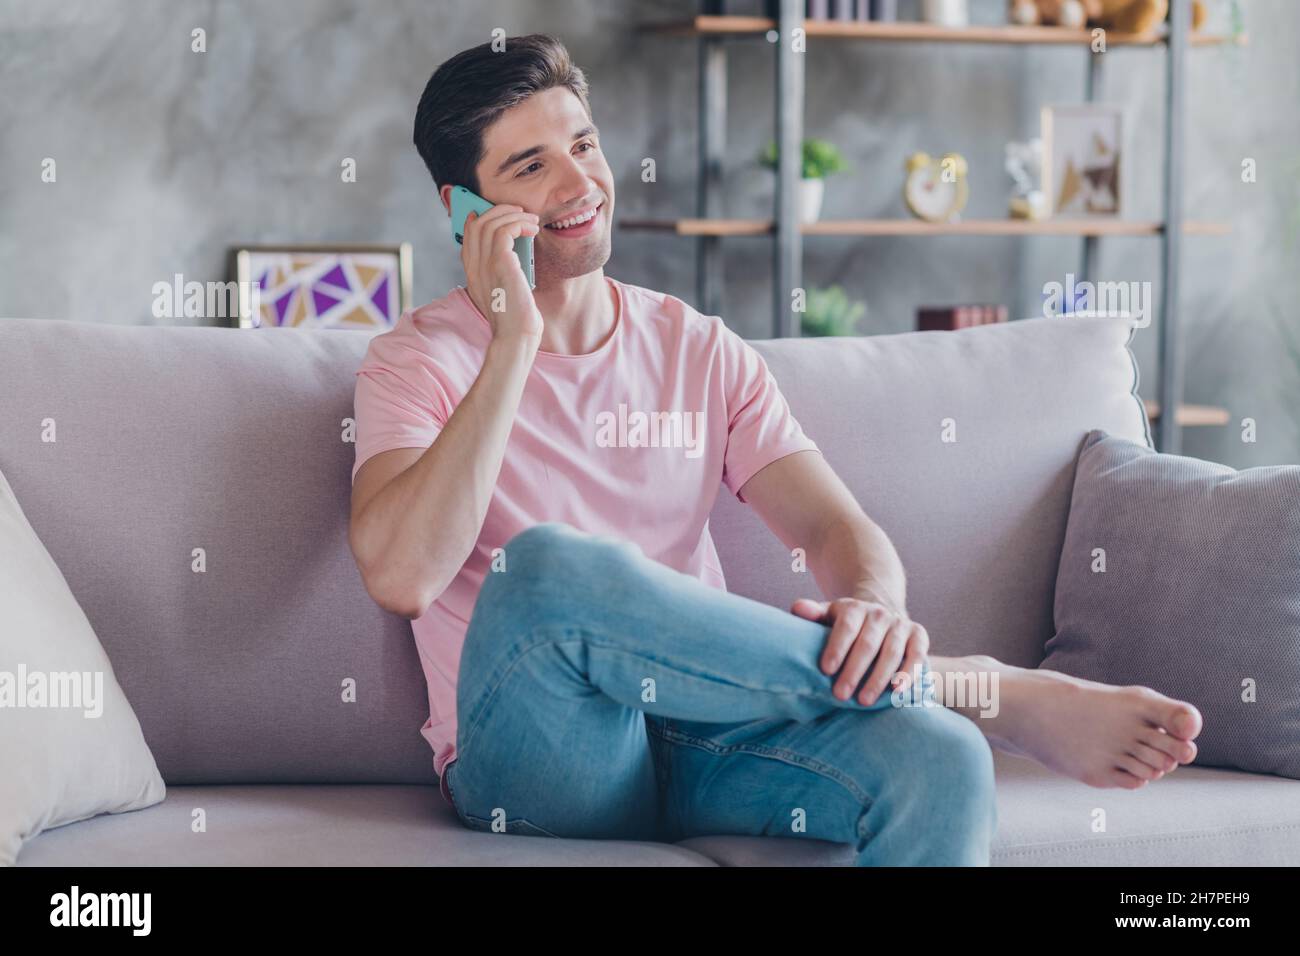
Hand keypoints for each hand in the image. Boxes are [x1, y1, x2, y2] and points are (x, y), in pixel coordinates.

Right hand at [460, 204, 542, 343]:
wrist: (516, 336)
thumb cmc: (516, 319)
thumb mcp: (505, 291)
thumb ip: (502, 272)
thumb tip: (513, 253)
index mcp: (473, 274)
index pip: (468, 237)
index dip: (479, 220)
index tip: (495, 212)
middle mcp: (475, 267)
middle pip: (478, 224)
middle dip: (500, 211)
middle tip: (521, 212)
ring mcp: (485, 265)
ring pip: (490, 222)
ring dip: (514, 216)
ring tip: (531, 220)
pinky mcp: (500, 264)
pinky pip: (504, 230)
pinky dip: (520, 224)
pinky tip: (533, 230)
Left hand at [792, 597, 929, 705]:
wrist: (880, 615)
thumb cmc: (846, 624)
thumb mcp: (828, 615)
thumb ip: (812, 613)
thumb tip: (797, 608)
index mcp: (855, 608)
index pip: (846, 627)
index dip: (837, 648)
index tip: (825, 670)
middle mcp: (880, 614)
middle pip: (868, 644)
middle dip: (854, 671)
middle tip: (840, 695)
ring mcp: (901, 624)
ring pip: (892, 652)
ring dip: (879, 678)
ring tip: (865, 701)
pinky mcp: (919, 635)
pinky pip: (917, 655)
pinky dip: (909, 674)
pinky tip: (898, 692)